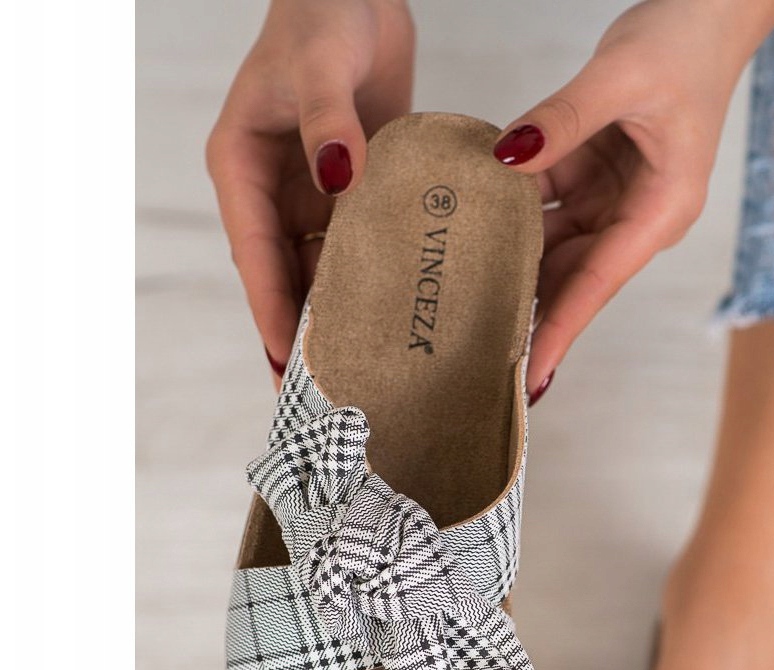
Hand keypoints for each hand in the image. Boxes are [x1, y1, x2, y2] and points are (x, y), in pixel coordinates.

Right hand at [206, 0, 414, 375]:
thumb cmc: (324, 14)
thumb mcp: (318, 64)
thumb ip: (326, 122)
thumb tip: (339, 179)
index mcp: (242, 168)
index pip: (256, 255)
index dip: (272, 311)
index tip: (288, 363)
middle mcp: (276, 191)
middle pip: (289, 277)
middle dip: (306, 335)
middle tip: (325, 400)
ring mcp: (316, 195)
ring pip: (329, 270)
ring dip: (346, 317)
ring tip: (369, 375)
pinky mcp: (357, 192)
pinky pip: (367, 246)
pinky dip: (382, 280)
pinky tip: (403, 317)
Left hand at [492, 0, 773, 397]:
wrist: (711, 8)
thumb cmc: (686, 41)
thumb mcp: (622, 76)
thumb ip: (562, 118)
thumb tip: (505, 159)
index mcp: (659, 211)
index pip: (597, 284)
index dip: (559, 332)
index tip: (527, 379)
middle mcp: (636, 216)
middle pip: (571, 278)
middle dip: (528, 315)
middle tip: (475, 355)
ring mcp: (612, 197)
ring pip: (551, 246)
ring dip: (509, 265)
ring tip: (460, 305)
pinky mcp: (591, 173)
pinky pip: (543, 202)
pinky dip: (507, 212)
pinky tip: (467, 229)